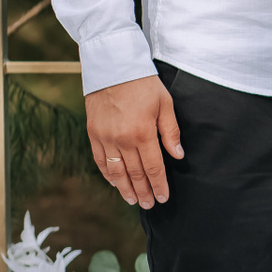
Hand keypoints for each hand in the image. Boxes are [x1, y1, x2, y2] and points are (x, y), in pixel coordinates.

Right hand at [86, 74, 183, 208]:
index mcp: (143, 133)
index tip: (163, 198)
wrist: (113, 66)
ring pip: (116, 171)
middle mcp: (123, 140)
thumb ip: (170, 132)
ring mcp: (105, 138)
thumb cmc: (143, 83)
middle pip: (134, 173)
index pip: (153, 167)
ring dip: (124, 188)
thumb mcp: (165, 103)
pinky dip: (107, 174)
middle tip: (149, 205)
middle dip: (143, 191)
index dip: (159, 185)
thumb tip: (178, 156)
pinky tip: (114, 182)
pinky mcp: (93, 133)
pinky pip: (100, 160)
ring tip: (132, 200)